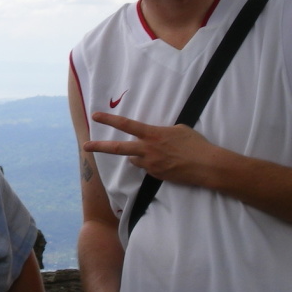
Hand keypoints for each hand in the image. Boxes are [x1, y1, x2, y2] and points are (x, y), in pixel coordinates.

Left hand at [84, 111, 215, 185]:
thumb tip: (155, 136)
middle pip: (118, 148)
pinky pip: (148, 168)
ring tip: (158, 154)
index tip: (95, 116)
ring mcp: (150, 164)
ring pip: (134, 159)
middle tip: (85, 146)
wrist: (206, 166)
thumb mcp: (178, 130)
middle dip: (99, 146)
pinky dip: (152, 165)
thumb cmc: (195, 144)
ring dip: (138, 156)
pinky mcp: (155, 175)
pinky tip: (167, 163)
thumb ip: (161, 132)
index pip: (126, 125)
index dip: (109, 119)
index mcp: (152, 134)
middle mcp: (147, 149)